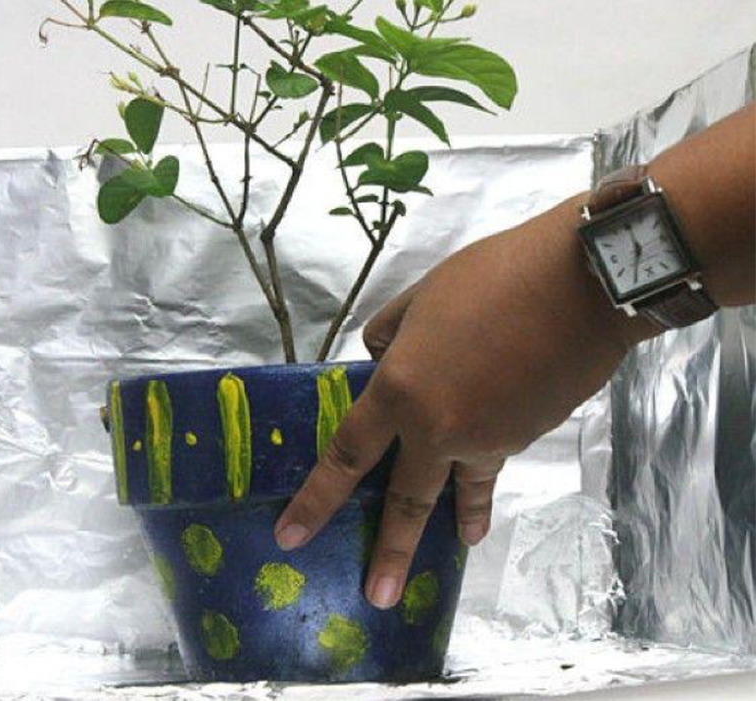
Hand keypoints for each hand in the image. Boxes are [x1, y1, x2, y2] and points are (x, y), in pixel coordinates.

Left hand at [274, 195, 654, 609]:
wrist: (584, 286)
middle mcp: (439, 429)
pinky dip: (491, 473)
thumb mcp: (423, 297)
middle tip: (376, 597)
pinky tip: (493, 483)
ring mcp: (488, 439)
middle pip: (406, 500)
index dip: (316, 500)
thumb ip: (391, 334)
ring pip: (461, 485)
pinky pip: (494, 458)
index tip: (292, 537)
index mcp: (400, 391)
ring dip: (459, 521)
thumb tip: (381, 355)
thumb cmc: (494, 277)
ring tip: (461, 545)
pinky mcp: (526, 436)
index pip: (347, 455)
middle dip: (390, 553)